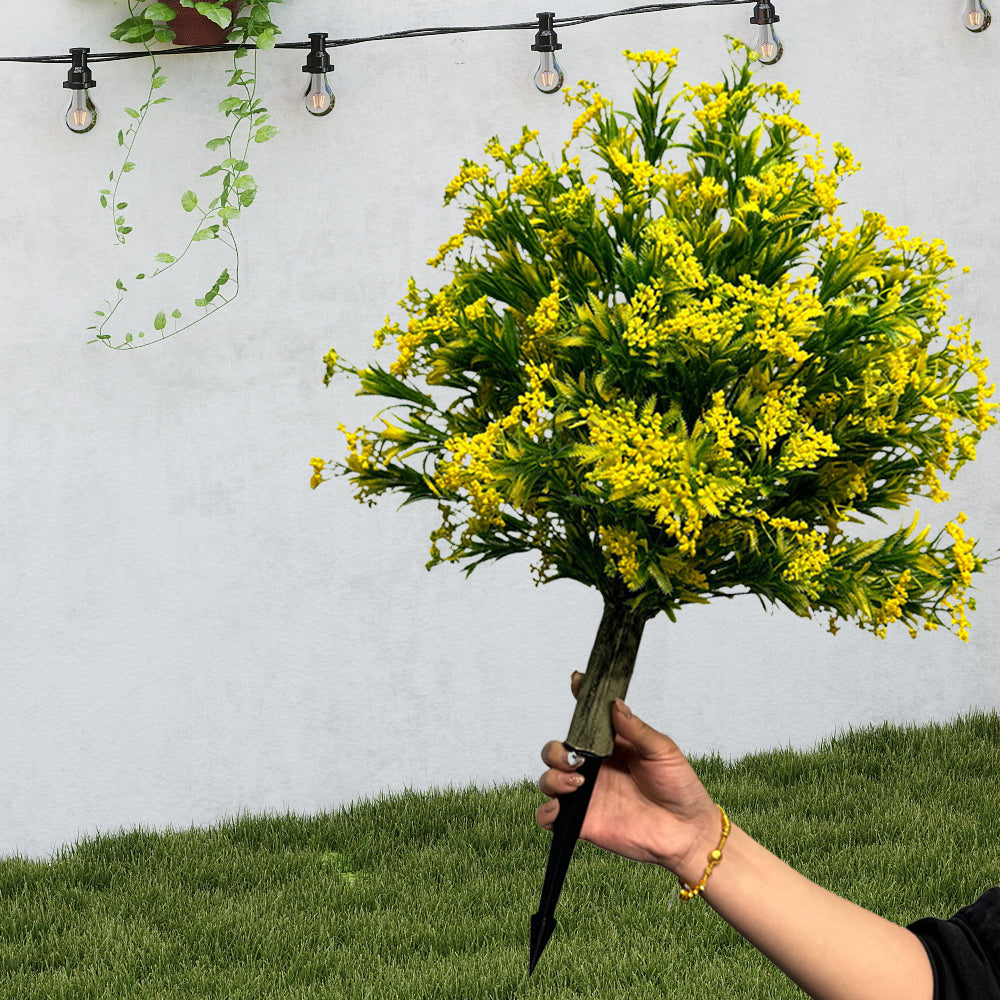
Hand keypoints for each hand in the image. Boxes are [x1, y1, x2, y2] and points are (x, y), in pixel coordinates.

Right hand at [536, 672, 720, 881]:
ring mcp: (587, 795)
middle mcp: (595, 768)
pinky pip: (550, 817)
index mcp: (611, 746)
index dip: (578, 699)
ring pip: (549, 779)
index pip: (586, 720)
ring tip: (577, 782)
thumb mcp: (663, 751)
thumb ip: (636, 729)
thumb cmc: (680, 789)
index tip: (576, 681)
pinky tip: (563, 808)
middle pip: (557, 751)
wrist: (687, 832)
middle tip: (578, 759)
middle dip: (556, 750)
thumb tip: (616, 704)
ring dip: (553, 777)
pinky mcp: (584, 821)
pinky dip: (547, 811)